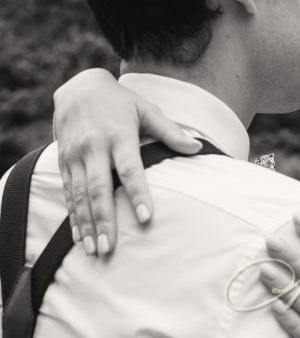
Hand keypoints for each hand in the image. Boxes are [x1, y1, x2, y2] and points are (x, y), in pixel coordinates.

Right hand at [53, 68, 201, 255]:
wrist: (78, 88)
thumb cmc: (121, 101)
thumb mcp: (147, 110)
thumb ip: (170, 131)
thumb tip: (197, 147)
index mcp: (118, 135)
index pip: (129, 168)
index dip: (138, 193)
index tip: (146, 217)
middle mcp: (94, 147)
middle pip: (99, 188)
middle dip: (105, 219)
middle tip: (110, 248)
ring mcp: (76, 155)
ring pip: (80, 195)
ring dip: (87, 224)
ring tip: (95, 250)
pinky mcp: (64, 161)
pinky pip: (68, 192)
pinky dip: (73, 216)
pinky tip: (79, 237)